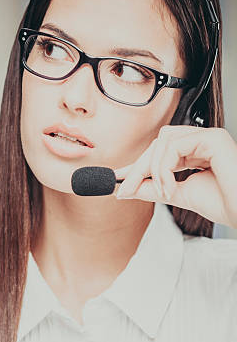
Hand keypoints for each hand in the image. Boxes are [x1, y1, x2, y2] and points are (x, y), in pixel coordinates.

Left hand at [113, 125, 236, 229]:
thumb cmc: (224, 204)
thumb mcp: (179, 195)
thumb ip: (155, 188)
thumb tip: (129, 187)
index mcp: (195, 152)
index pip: (160, 151)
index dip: (137, 164)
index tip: (118, 178)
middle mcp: (201, 141)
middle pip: (157, 143)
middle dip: (138, 168)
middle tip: (125, 189)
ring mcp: (208, 137)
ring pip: (163, 141)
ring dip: (154, 169)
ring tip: (163, 192)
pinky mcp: (213, 138)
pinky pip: (174, 145)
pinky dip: (165, 167)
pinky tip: (171, 187)